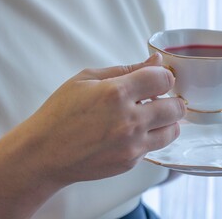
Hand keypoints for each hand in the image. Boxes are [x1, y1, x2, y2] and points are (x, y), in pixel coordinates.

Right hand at [0, 53, 185, 217]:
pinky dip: (150, 137)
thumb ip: (127, 69)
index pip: (163, 79)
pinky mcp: (131, 162)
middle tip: (159, 99)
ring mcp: (132, 145)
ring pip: (173, 130)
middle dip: (171, 100)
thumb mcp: (87, 79)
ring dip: (167, 121)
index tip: (158, 79)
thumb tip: (157, 60)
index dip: (165, 76)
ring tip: (150, 117)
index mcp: (116, 93)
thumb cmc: (62, 112)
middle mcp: (129, 121)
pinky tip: (132, 132)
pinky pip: (155, 146)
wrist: (45, 153)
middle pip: (176, 107)